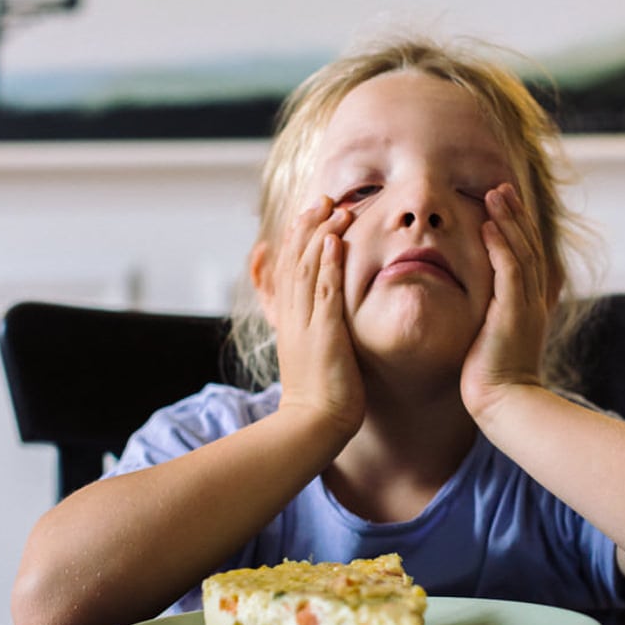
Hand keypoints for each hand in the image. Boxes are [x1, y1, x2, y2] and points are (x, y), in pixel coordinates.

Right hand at [270, 197, 364, 438]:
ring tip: (333, 208)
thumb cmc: (320, 398)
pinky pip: (323, 294)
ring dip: (319, 235)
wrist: (314, 426)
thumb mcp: (313, 357)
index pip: (290, 271)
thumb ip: (315, 332)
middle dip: (307, 227)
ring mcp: (306, 326)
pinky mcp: (323, 336)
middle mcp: (294, 318)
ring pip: (307, 270)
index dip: (298, 239)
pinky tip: (335, 242)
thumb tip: (322, 320)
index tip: (311, 214)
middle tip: (322, 199)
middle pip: (295, 262)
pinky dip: (327, 266)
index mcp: (291, 322)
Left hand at [460, 183, 552, 423]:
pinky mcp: (514, 314)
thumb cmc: (494, 384)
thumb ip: (490, 323)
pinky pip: (509, 271)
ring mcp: (526, 306)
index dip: (516, 231)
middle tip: (502, 188)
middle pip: (528, 247)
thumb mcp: (493, 346)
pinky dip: (501, 246)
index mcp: (529, 308)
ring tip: (495, 194)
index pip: (525, 260)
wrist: (506, 405)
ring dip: (508, 221)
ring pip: (521, 252)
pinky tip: (489, 226)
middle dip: (515, 216)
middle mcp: (532, 303)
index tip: (502, 208)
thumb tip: (478, 315)